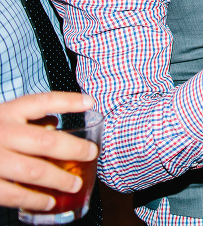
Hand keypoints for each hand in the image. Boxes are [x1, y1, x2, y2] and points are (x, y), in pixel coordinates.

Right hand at [0, 93, 99, 210]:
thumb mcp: (3, 117)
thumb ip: (27, 120)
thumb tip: (56, 125)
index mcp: (6, 113)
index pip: (41, 102)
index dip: (67, 101)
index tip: (91, 103)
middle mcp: (1, 133)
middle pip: (45, 142)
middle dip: (73, 149)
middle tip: (91, 153)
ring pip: (33, 171)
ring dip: (58, 179)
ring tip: (74, 184)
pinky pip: (12, 194)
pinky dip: (33, 199)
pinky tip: (47, 202)